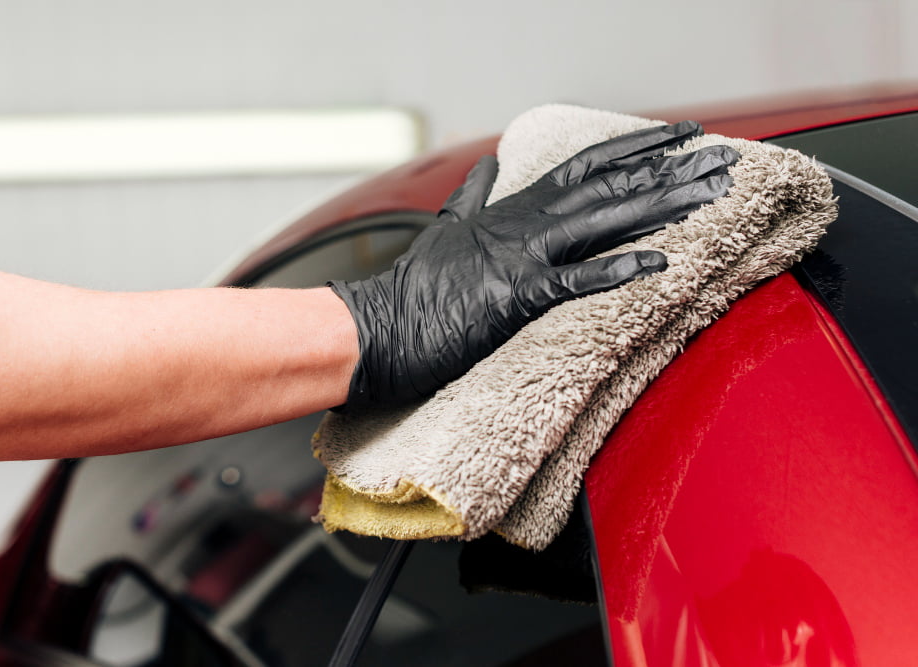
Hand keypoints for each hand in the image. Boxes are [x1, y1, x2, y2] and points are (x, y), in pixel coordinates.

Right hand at [330, 121, 738, 405]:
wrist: (379, 329)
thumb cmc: (412, 288)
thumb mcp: (445, 229)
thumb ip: (471, 196)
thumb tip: (486, 166)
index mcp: (513, 210)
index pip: (586, 166)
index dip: (636, 148)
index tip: (679, 136)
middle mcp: (525, 224)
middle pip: (609, 187)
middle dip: (671, 171)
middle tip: (724, 158)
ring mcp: (521, 257)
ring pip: (603, 221)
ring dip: (661, 206)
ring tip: (712, 193)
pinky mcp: (515, 297)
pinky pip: (576, 280)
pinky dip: (618, 269)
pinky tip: (660, 261)